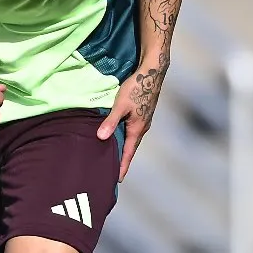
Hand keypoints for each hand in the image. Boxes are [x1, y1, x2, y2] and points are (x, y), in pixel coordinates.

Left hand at [96, 62, 166, 180]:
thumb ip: (110, 121)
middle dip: (122, 160)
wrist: (152, 72)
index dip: (122, 166)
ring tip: (113, 156)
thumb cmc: (136, 87)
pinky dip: (124, 137)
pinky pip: (132, 130)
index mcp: (137, 129)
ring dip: (123, 148)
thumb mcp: (120, 105)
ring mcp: (143, 120)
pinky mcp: (142, 113)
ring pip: (131, 139)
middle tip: (112, 172)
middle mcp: (142, 128)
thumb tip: (100, 137)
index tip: (117, 180)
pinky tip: (117, 136)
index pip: (128, 153)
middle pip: (130, 148)